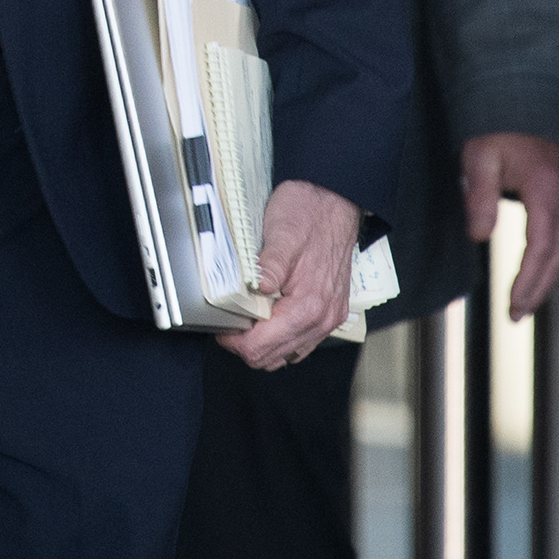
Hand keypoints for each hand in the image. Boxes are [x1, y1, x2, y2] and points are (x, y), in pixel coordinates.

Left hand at [225, 180, 361, 371]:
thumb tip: (250, 292)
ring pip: (287, 355)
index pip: (261, 347)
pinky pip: (301, 342)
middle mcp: (322, 318)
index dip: (233, 341)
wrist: (336, 200)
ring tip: (247, 318)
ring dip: (262, 344)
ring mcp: (329, 318)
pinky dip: (281, 338)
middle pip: (272, 358)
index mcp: (308, 305)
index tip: (222, 325)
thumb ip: (266, 267)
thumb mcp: (280, 234)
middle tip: (230, 321)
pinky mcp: (330, 312)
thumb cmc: (308, 213)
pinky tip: (268, 316)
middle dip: (245, 344)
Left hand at [463, 130, 558, 319]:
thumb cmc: (497, 125)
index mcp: (547, 189)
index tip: (513, 303)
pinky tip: (538, 271)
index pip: (542, 247)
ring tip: (524, 303)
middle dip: (538, 288)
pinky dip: (552, 259)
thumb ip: (479, 196)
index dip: (529, 279)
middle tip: (516, 315)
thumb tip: (478, 237)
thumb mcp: (478, 156)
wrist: (521, 97)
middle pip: (558, 255)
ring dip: (546, 278)